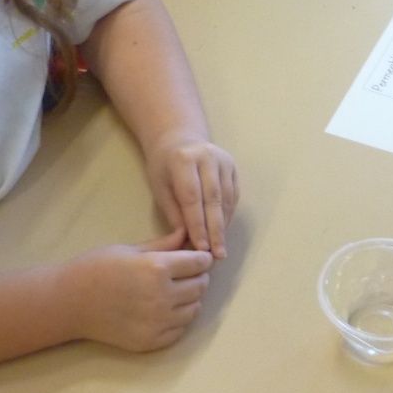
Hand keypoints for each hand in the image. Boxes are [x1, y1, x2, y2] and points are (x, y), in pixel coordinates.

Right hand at [67, 231, 213, 350]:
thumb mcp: (131, 249)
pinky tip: (164, 310)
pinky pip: (179, 330)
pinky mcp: (150, 342)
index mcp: (157, 268)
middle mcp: (162, 297)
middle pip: (200, 286)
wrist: (68, 303)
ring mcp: (157, 323)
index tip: (196, 258)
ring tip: (173, 292)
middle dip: (197, 277)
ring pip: (194, 309)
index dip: (201, 258)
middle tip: (185, 274)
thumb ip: (164, 245)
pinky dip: (177, 320)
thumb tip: (187, 233)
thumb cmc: (96, 267)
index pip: (200, 263)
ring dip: (190, 299)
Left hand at [146, 135, 238, 257]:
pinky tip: (224, 230)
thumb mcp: (160, 187)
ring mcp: (224, 160)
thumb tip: (188, 239)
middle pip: (214, 199)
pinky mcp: (233, 165)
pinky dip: (229, 214)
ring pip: (226, 198)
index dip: (197, 224)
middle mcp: (208, 157)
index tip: (200, 247)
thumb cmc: (164, 166)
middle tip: (217, 253)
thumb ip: (174, 212)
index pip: (193, 198)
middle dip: (215, 229)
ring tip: (220, 246)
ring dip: (224, 224)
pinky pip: (233, 194)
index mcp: (184, 160)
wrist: (179, 138)